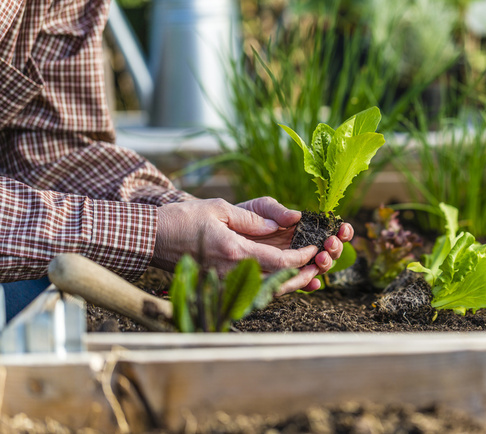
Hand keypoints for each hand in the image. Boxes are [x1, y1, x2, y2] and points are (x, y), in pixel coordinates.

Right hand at [151, 197, 352, 293]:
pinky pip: (253, 289)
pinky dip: (273, 285)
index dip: (303, 257)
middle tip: (321, 267)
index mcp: (234, 252)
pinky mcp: (221, 284)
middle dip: (303, 276)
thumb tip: (280, 224)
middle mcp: (232, 272)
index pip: (279, 262)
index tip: (315, 248)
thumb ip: (252, 219)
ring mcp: (226, 282)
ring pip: (267, 290)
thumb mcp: (220, 208)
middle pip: (278, 283)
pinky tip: (284, 277)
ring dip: (291, 284)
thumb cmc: (184, 219)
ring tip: (309, 274)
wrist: (152, 237)